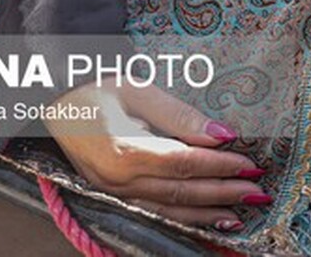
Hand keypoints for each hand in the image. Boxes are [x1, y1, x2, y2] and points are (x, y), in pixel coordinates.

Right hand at [46, 83, 267, 230]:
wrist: (52, 101)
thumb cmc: (95, 88)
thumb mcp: (138, 91)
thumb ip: (180, 116)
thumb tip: (222, 134)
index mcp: (124, 150)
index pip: (184, 163)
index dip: (219, 165)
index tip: (249, 164)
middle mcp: (117, 180)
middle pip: (181, 191)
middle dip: (223, 192)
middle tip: (257, 190)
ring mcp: (111, 193)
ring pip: (168, 211)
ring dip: (208, 214)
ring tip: (241, 213)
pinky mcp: (111, 197)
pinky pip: (153, 213)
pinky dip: (183, 220)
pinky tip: (208, 221)